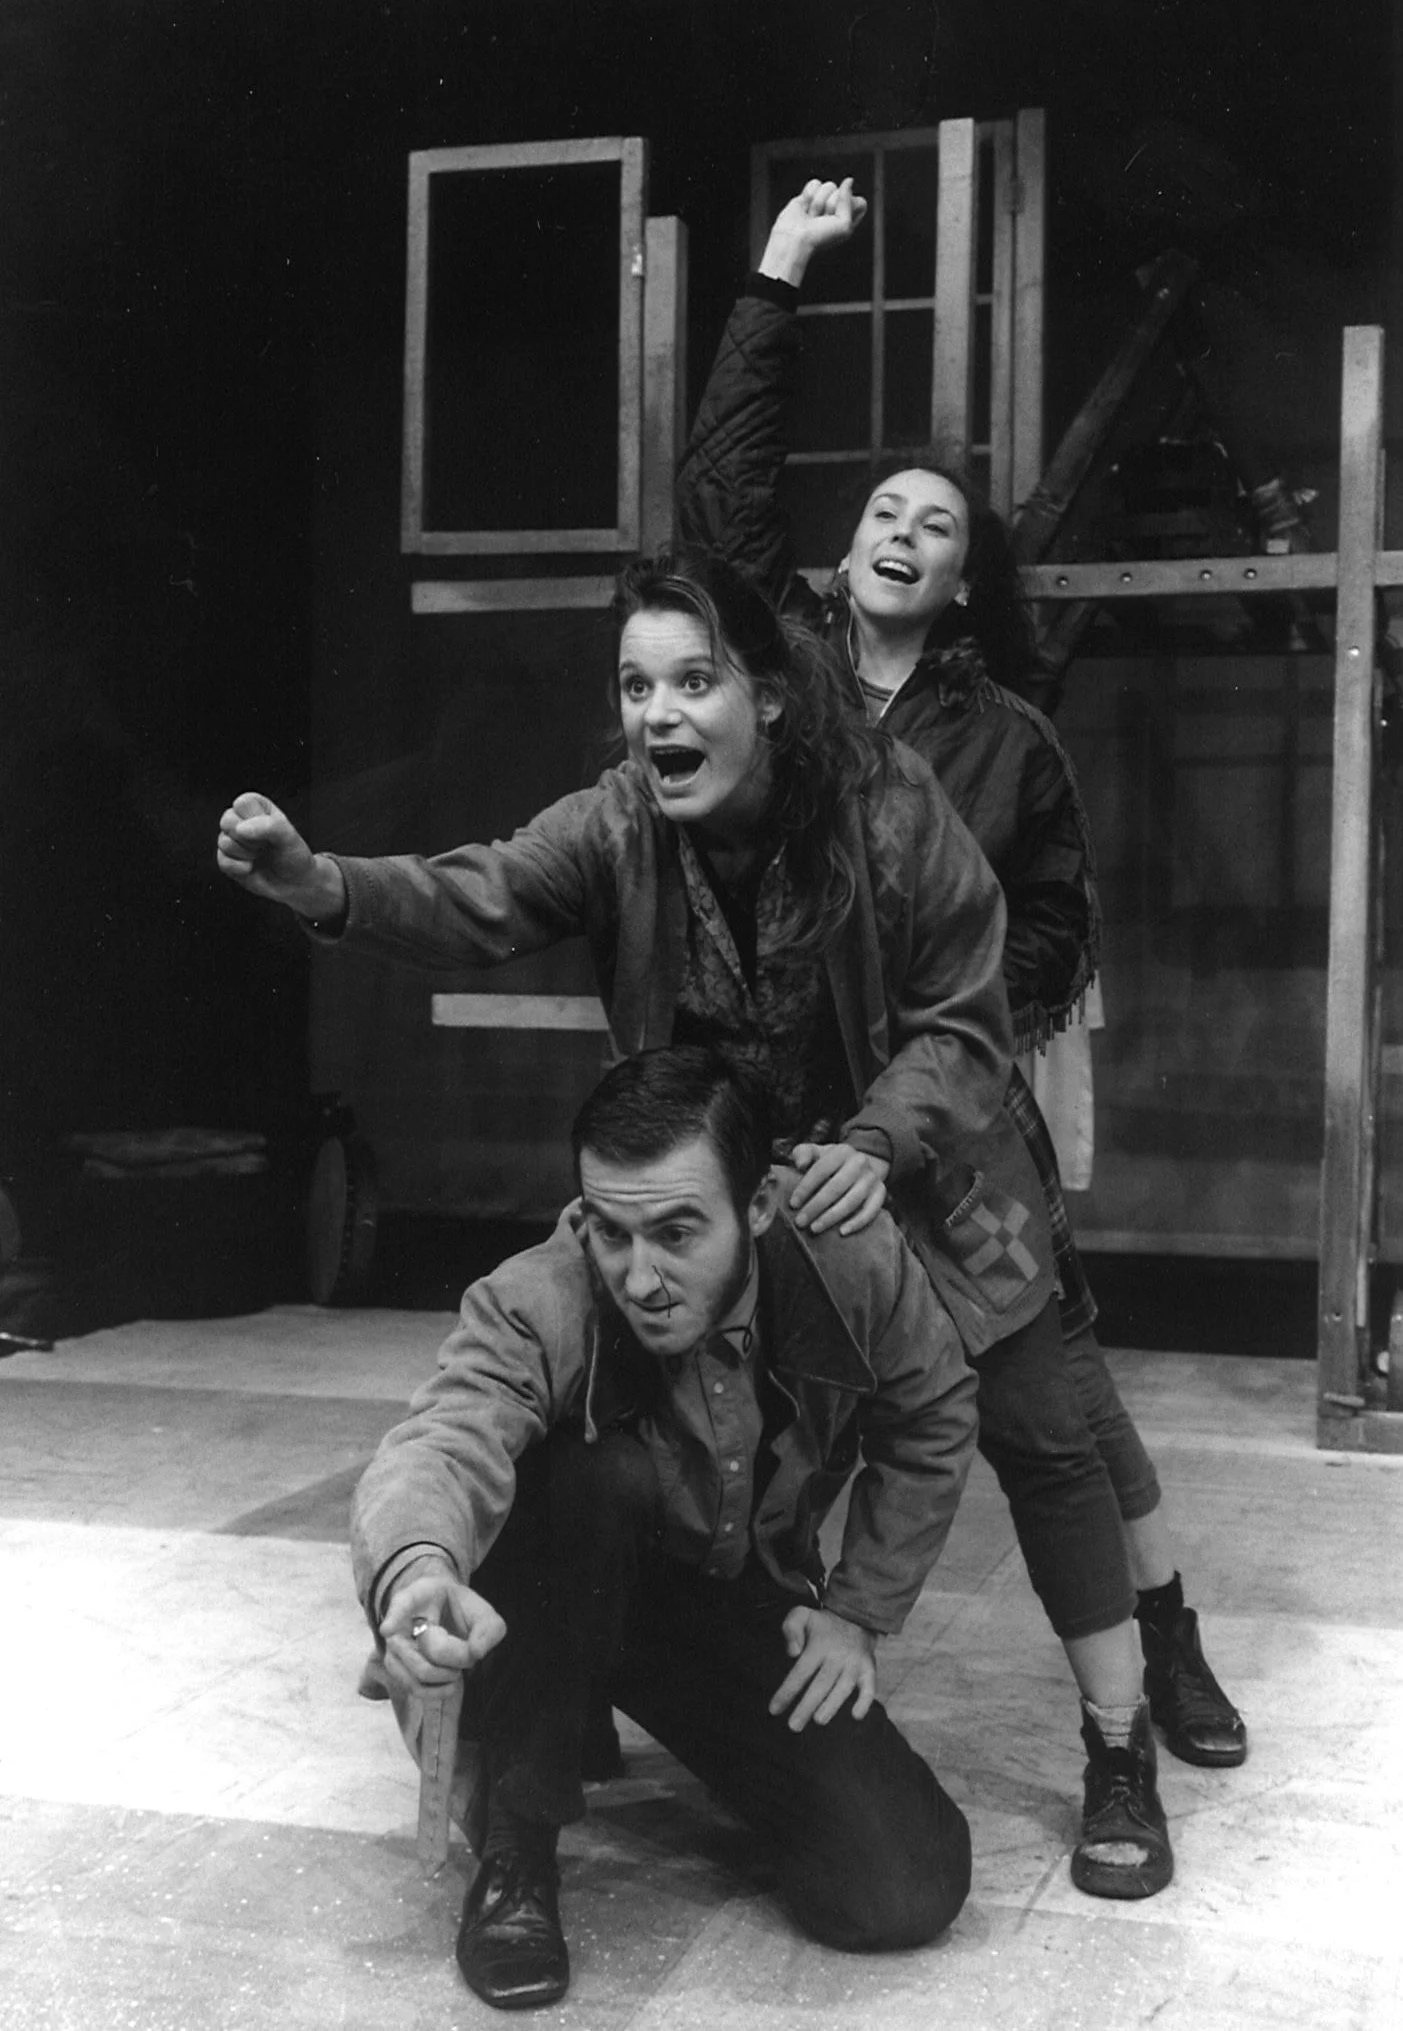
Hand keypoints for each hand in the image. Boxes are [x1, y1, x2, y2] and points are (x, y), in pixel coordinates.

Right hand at [216, 791, 344, 918]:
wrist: (294, 884)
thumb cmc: (294, 855)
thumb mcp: (289, 837)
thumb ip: (268, 826)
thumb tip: (240, 829)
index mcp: (257, 807)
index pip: (242, 803)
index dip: (256, 819)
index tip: (272, 830)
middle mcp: (241, 821)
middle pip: (227, 820)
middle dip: (249, 838)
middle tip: (265, 846)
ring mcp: (232, 840)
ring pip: (224, 842)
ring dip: (246, 854)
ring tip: (260, 856)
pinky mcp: (226, 859)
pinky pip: (221, 860)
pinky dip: (239, 868)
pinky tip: (251, 868)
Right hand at [379, 1567, 506, 1697]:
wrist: (441, 1615)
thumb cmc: (459, 1610)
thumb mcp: (480, 1609)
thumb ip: (488, 1626)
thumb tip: (475, 1653)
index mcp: (416, 1597)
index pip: (402, 1603)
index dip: (395, 1616)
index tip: (388, 1629)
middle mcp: (397, 1623)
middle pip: (432, 1649)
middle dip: (459, 1656)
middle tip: (468, 1652)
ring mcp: (393, 1649)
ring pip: (420, 1674)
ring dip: (447, 1675)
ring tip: (458, 1666)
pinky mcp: (397, 1671)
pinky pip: (415, 1689)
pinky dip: (437, 1691)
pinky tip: (451, 1684)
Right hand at [758, 177, 869, 286]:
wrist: (794, 239)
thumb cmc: (820, 237)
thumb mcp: (844, 225)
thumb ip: (850, 201)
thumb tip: (848, 180)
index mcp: (850, 218)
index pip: (860, 202)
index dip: (849, 209)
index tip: (837, 222)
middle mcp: (838, 208)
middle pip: (843, 191)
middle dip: (830, 205)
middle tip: (821, 220)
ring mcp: (824, 200)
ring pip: (829, 185)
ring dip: (818, 202)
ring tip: (812, 216)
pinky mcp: (809, 195)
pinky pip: (815, 183)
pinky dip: (808, 195)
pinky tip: (804, 209)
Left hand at [769, 1606, 876, 1730]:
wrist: (855, 1616)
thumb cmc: (822, 1624)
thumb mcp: (801, 1615)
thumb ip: (791, 1629)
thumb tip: (792, 1652)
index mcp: (819, 1644)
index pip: (801, 1672)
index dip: (787, 1692)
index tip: (774, 1710)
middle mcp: (838, 1655)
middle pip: (821, 1684)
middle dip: (806, 1707)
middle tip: (793, 1726)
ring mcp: (855, 1663)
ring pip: (843, 1688)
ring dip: (832, 1705)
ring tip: (818, 1720)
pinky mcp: (869, 1669)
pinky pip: (870, 1687)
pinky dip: (865, 1702)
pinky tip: (856, 1715)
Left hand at [788, 1141, 888, 1234]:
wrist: (861, 1164)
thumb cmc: (831, 1162)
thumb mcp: (817, 1152)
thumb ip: (803, 1153)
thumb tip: (800, 1164)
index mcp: (841, 1151)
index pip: (821, 1170)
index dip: (805, 1188)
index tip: (793, 1204)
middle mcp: (859, 1163)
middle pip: (836, 1187)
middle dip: (816, 1206)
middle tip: (800, 1222)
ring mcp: (872, 1178)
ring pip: (852, 1200)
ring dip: (832, 1217)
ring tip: (815, 1228)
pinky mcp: (881, 1193)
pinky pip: (871, 1211)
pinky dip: (857, 1223)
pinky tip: (842, 1232)